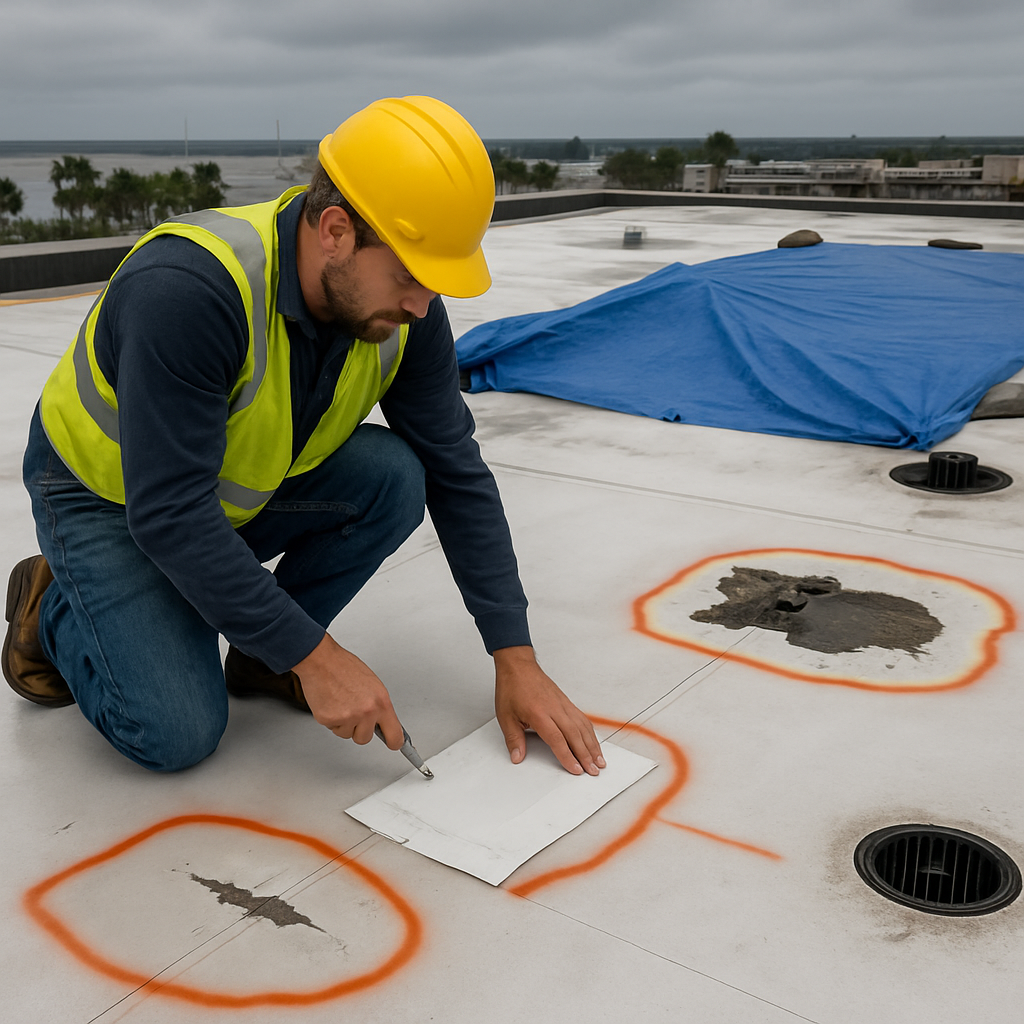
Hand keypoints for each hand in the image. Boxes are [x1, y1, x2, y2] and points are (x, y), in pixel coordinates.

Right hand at [293, 633, 403, 747]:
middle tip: (353, 711)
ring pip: (346, 734)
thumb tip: (382, 721)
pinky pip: (332, 729)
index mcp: (381, 702)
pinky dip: (330, 719)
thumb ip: (378, 706)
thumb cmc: (344, 667)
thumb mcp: (373, 685)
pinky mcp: (330, 720)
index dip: (394, 742)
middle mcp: (367, 712)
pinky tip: (331, 702)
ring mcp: (348, 717)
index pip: (394, 734)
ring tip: (340, 702)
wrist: (322, 661)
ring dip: (343, 723)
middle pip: (365, 738)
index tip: (394, 744)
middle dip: (358, 729)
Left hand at [493, 646, 604, 775]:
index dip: (568, 756)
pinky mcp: (566, 702)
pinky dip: (590, 732)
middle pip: (575, 735)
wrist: (518, 666)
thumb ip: (513, 739)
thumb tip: (517, 757)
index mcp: (539, 714)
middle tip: (593, 771)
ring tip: (599, 760)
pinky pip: (582, 719)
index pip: (557, 739)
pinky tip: (593, 741)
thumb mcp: (506, 716)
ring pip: (582, 727)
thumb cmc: (512, 688)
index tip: (576, 769)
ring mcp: (563, 705)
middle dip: (586, 755)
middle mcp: (555, 709)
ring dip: (592, 745)